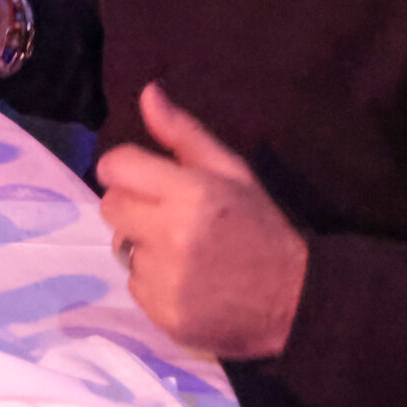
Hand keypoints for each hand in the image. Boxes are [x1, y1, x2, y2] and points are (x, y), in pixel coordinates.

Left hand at [98, 82, 308, 359]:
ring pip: (121, 249)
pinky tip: (187, 283)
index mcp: (189, 193)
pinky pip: (135, 286)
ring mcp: (166, 279)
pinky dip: (154, 283)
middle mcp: (171, 235)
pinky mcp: (164, 314)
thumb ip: (183, 134)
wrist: (296, 301)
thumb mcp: (232, 172)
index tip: (145, 180)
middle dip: (133, 207)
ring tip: (184, 253)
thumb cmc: (260, 227)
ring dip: (144, 247)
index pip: (115, 166)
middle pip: (110, 207)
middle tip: (169, 218)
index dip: (126, 170)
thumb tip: (147, 93)